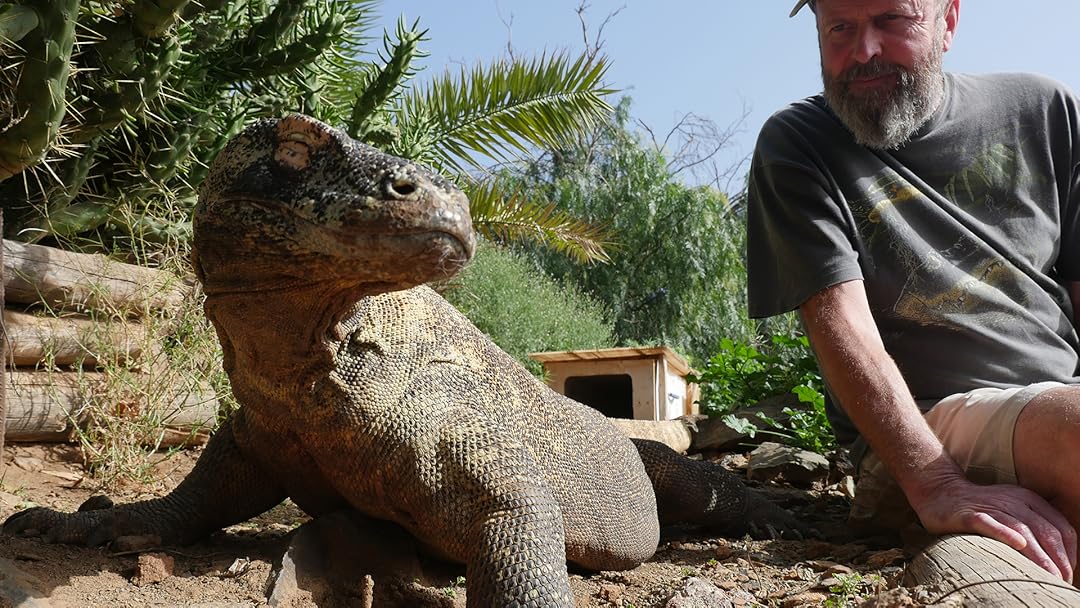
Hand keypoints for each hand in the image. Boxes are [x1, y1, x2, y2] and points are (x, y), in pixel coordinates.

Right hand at [912, 478, 1076, 582]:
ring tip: (1048, 576)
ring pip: (1022, 530)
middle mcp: (1013, 501)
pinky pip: (990, 524)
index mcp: (1029, 500)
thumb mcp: (1011, 511)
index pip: (1061, 528)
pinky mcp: (969, 515)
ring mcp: (991, 506)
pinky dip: (1005, 534)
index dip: (1069, 554)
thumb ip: (1033, 528)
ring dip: (1039, 555)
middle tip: (1061, 582)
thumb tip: (1056, 560)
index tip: (1067, 575)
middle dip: (1058, 560)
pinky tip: (1017, 545)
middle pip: (1045, 532)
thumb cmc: (979, 508)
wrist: (939, 491)